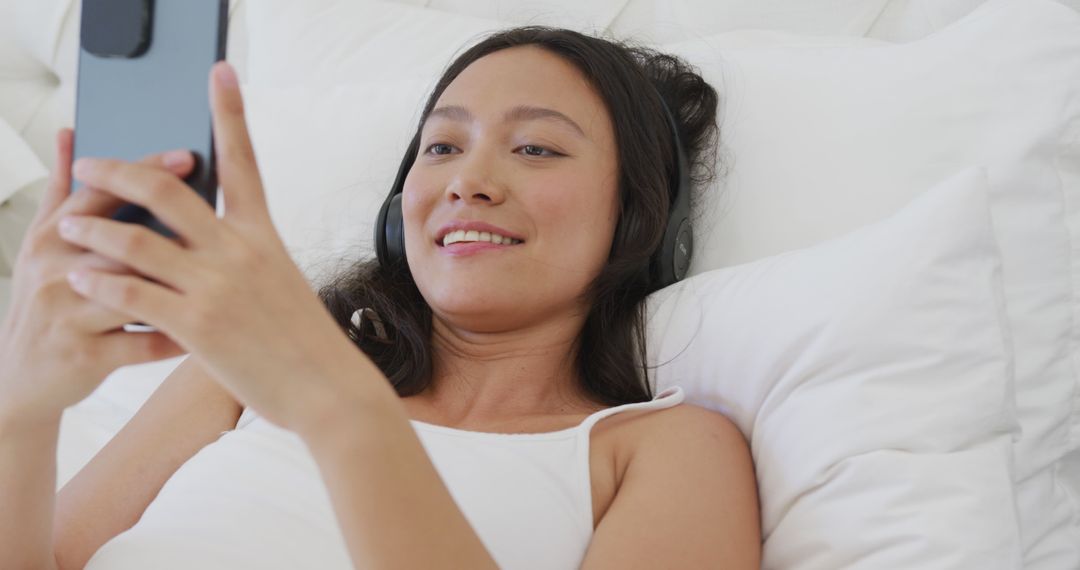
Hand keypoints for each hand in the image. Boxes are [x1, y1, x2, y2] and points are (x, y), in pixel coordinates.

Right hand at [0, 129, 193, 426]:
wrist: (19, 379)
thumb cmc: (48, 303)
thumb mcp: (43, 246)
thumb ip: (63, 192)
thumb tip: (71, 132)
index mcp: (49, 237)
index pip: (99, 193)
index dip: (144, 171)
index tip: (189, 154)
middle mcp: (53, 270)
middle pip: (121, 238)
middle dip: (173, 224)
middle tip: (221, 209)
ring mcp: (67, 315)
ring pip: (134, 290)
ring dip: (182, 282)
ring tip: (227, 271)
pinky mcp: (84, 356)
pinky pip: (142, 343)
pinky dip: (178, 336)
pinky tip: (212, 329)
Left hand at [56, 62, 378, 430]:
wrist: (328, 389)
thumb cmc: (305, 339)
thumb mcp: (281, 280)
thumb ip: (242, 252)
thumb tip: (203, 237)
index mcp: (263, 233)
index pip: (243, 159)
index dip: (229, 110)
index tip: (218, 71)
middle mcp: (238, 250)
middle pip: (166, 189)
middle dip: (117, 172)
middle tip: (89, 165)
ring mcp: (216, 287)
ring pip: (135, 242)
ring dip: (92, 229)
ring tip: (67, 226)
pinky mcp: (196, 326)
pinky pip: (132, 294)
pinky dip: (99, 282)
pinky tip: (80, 277)